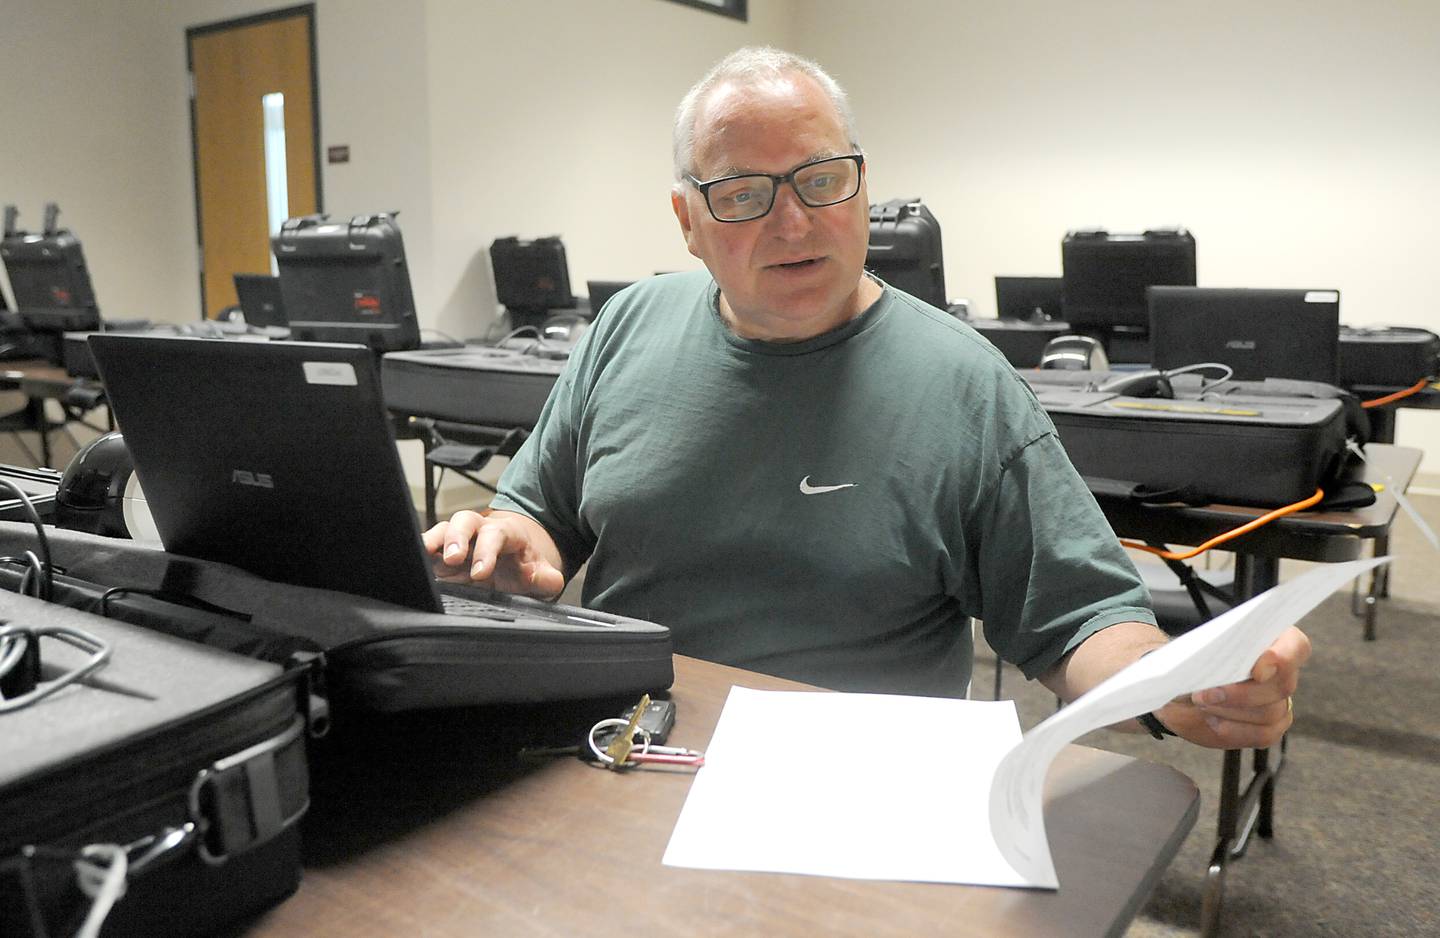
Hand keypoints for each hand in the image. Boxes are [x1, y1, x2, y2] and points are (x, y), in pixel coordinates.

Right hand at [422, 509, 564, 599]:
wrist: (515, 558)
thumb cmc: (524, 563)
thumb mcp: (541, 573)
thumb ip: (546, 578)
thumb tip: (547, 579)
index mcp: (506, 533)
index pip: (496, 534)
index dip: (487, 551)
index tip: (481, 573)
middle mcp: (479, 530)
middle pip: (464, 521)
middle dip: (457, 538)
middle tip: (452, 558)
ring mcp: (459, 540)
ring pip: (443, 529)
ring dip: (433, 540)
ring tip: (423, 553)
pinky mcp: (442, 553)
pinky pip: (428, 546)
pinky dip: (419, 551)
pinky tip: (411, 562)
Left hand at [1157, 626, 1311, 748]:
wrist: (1178, 691)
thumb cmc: (1189, 663)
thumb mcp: (1193, 649)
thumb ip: (1209, 648)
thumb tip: (1208, 655)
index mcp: (1271, 641)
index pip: (1296, 646)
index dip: (1282, 658)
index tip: (1257, 671)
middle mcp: (1282, 673)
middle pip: (1282, 686)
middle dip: (1240, 693)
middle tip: (1204, 693)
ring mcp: (1279, 702)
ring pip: (1270, 712)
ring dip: (1230, 710)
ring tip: (1202, 703)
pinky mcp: (1270, 728)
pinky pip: (1263, 734)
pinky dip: (1233, 729)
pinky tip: (1212, 720)